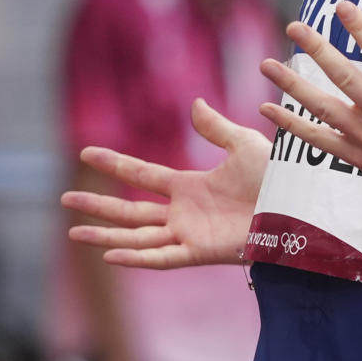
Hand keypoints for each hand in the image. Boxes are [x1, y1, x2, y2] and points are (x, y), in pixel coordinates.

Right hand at [62, 99, 269, 267]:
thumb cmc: (277, 178)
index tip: (87, 152)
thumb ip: (216, 128)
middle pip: (130, 209)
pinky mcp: (201, 252)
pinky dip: (137, 257)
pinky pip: (162, 257)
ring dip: (105, 236)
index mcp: (189, 186)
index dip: (115, 164)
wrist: (296, 205)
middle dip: (98, 205)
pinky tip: (111, 254)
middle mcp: (183, 213)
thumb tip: (195, 104)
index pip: (142, 174)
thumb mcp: (243, 145)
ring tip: (73, 232)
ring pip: (137, 236)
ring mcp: (189, 235)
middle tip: (65, 197)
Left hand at [259, 1, 361, 208]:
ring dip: (293, 87)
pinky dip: (292, 126)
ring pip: (324, 109)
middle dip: (318, 50)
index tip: (341, 5)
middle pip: (346, 79)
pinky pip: (319, 141)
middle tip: (295, 26)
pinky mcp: (358, 157)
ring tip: (267, 65)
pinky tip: (267, 109)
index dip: (361, 29)